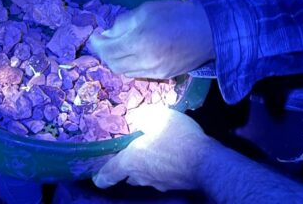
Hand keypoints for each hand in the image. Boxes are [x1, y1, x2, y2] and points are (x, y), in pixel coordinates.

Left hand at [88, 0, 214, 78]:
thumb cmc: (176, 15)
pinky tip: (132, 55)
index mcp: (139, 41)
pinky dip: (130, 66)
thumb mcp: (147, 10)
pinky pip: (139, 74)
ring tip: (117, 47)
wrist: (208, 31)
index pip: (108, 50)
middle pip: (114, 64)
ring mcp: (154, 72)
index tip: (95, 36)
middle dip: (105, 54)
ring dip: (116, 61)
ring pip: (125, 72)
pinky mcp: (163, 76)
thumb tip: (109, 33)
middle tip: (104, 42)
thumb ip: (125, 22)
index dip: (97, 44)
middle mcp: (144, 61)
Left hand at [93, 106, 214, 191]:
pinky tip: (171, 156)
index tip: (97, 178)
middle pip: (128, 175)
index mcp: (131, 160)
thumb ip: (143, 116)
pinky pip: (162, 177)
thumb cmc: (176, 137)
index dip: (101, 176)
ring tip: (154, 152)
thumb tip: (136, 117)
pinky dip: (162, 169)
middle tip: (131, 155)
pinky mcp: (174, 185)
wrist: (205, 161)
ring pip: (146, 177)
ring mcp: (159, 183)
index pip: (109, 173)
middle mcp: (142, 176)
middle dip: (127, 167)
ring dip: (146, 167)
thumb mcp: (157, 116)